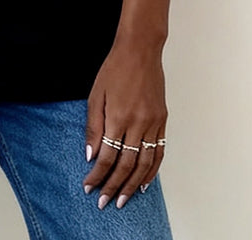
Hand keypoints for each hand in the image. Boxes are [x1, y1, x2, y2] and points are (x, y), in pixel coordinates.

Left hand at [82, 39, 166, 208]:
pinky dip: (152, 171)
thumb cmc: (114, 69)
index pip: (106, 156)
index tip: (89, 186)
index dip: (97, 175)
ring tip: (124, 199)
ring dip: (133, 184)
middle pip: (126, 164)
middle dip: (114, 186)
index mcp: (117, 116)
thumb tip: (90, 154)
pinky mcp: (162, 121)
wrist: (140, 51)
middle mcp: (137, 123)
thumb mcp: (95, 94)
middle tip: (105, 201)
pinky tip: (144, 182)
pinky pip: (159, 152)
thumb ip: (93, 126)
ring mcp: (152, 123)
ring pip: (145, 163)